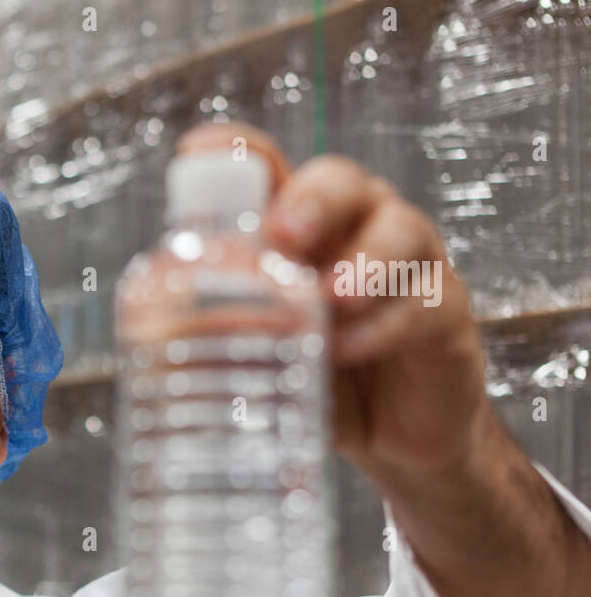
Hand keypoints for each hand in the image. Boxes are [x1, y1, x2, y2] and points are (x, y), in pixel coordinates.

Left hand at [175, 123, 491, 488]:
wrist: (391, 443)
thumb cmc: (317, 383)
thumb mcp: (256, 362)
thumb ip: (214, 340)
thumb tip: (151, 345)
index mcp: (296, 230)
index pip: (268, 170)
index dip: (236, 154)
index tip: (198, 152)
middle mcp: (352, 232)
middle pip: (341, 182)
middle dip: (313, 200)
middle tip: (285, 234)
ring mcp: (406, 267)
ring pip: (399, 230)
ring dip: (362, 262)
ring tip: (330, 300)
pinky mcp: (445, 314)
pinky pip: (425, 301)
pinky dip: (386, 322)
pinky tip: (352, 347)